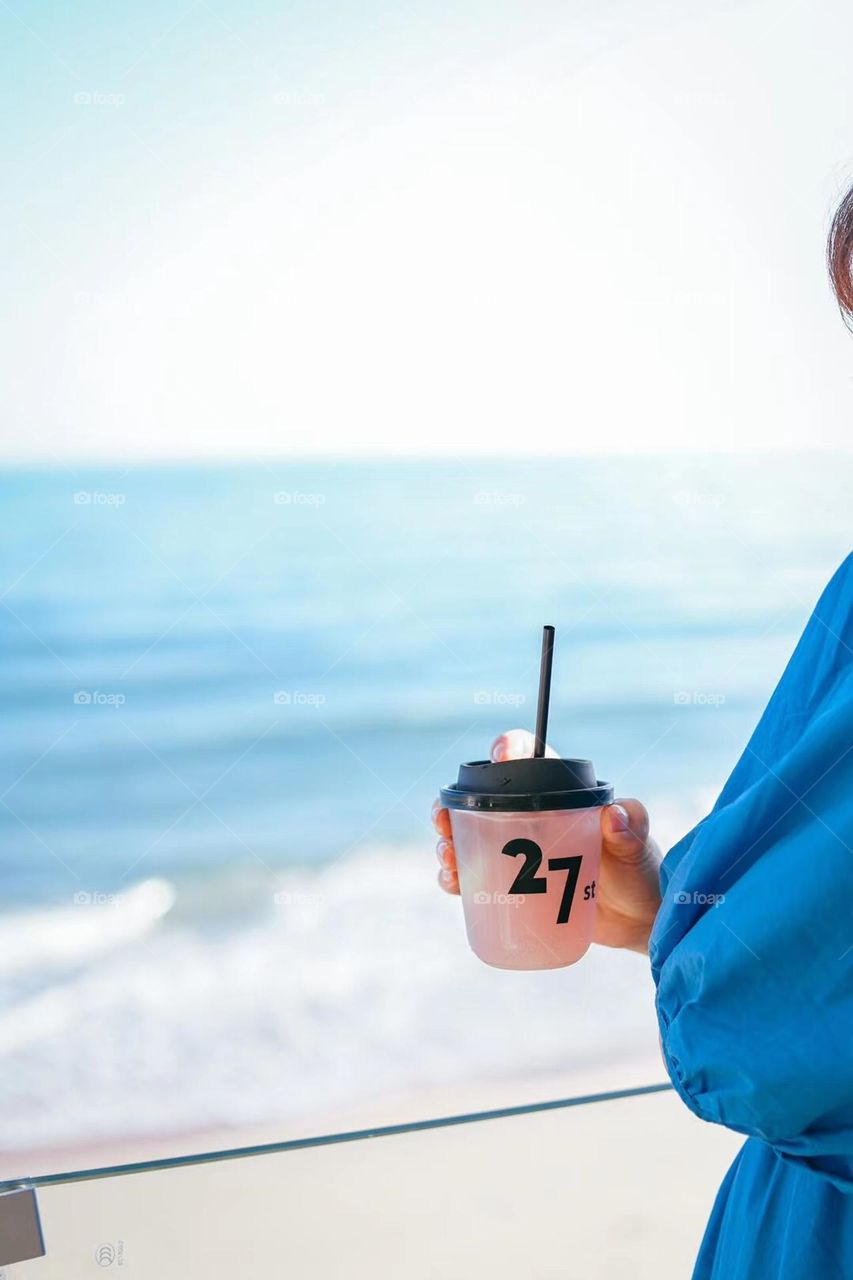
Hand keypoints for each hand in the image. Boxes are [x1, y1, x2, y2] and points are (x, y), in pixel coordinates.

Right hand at [432, 728, 661, 954]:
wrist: (639, 920)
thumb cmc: (640, 874)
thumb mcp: (637, 849)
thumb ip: (633, 827)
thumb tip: (616, 814)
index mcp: (561, 796)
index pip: (531, 760)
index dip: (510, 747)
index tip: (500, 753)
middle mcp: (533, 819)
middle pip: (483, 802)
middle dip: (455, 806)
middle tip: (443, 820)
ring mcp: (520, 854)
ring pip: (472, 839)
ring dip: (450, 843)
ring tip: (449, 857)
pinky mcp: (514, 887)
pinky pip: (477, 878)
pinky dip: (458, 878)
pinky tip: (453, 882)